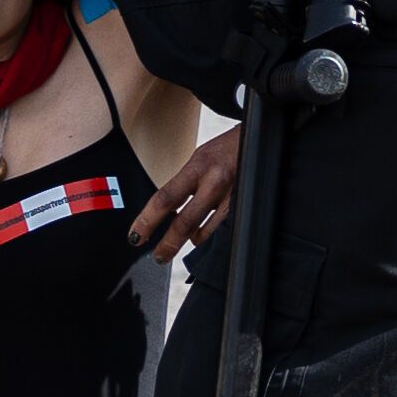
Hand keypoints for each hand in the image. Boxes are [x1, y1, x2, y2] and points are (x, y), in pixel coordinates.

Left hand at [130, 127, 240, 259]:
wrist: (261, 141)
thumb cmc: (229, 147)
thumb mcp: (201, 158)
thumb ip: (185, 183)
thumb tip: (167, 208)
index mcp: (199, 166)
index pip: (166, 198)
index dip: (147, 220)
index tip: (136, 234)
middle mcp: (215, 182)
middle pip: (185, 222)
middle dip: (168, 244)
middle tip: (158, 255)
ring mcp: (231, 197)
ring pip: (204, 231)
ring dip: (188, 241)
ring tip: (176, 245)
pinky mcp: (243, 207)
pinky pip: (220, 229)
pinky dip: (206, 234)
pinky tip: (199, 235)